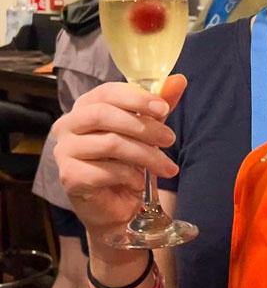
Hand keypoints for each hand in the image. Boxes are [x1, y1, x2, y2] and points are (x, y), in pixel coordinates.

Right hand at [52, 74, 186, 241]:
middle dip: (144, 126)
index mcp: (85, 106)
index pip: (107, 92)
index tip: (164, 109)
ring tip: (166, 166)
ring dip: (146, 155)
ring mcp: (64, 151)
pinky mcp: (69, 176)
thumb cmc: (129, 163)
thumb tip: (179, 80)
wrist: (119, 207)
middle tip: (170, 139)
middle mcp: (68, 125)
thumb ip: (159, 106)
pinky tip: (138, 182)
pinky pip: (105, 170)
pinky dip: (129, 176)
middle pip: (105, 114)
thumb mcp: (148, 130)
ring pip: (111, 143)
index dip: (137, 97)